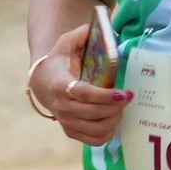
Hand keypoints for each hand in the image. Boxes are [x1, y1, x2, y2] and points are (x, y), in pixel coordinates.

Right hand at [28, 23, 125, 143]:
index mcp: (60, 84)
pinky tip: (113, 120)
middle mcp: (61, 106)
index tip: (123, 93)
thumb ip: (82, 34)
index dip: (105, 96)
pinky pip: (93, 140)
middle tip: (128, 97)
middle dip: (115, 107)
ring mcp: (65, 121)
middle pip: (93, 113)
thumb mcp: (66, 43)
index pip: (84, 94)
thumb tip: (101, 29)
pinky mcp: (71, 132)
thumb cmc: (60, 61)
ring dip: (113, 120)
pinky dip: (107, 134)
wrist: (43, 82)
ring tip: (121, 107)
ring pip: (95, 129)